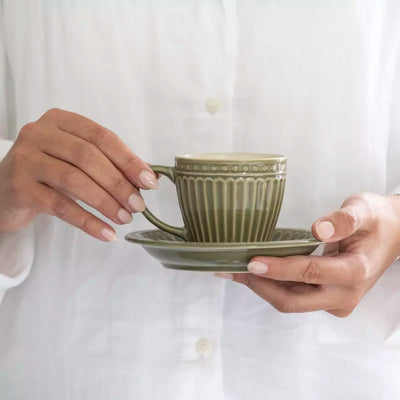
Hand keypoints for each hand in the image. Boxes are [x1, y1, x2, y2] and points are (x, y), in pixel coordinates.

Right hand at [0, 108, 157, 240]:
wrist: (5, 190)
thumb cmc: (49, 172)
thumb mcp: (77, 161)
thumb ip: (110, 163)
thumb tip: (150, 177)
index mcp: (61, 121)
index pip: (102, 137)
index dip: (129, 160)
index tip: (149, 181)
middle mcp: (40, 134)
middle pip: (89, 157)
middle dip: (119, 183)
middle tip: (138, 205)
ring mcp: (26, 159)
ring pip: (74, 180)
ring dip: (106, 202)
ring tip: (124, 218)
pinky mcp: (19, 188)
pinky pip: (60, 206)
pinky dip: (87, 221)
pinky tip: (106, 232)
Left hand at [216, 192, 399, 316]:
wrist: (393, 235)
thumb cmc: (377, 221)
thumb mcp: (364, 210)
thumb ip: (344, 219)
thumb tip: (320, 229)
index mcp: (354, 272)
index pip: (308, 273)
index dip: (277, 268)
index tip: (251, 260)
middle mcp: (344, 295)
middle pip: (292, 300)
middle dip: (259, 285)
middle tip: (231, 268)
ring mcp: (336, 301)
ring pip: (290, 302)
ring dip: (262, 287)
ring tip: (235, 269)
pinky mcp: (328, 300)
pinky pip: (295, 297)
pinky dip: (273, 286)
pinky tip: (256, 272)